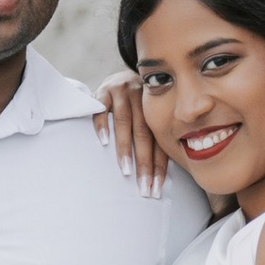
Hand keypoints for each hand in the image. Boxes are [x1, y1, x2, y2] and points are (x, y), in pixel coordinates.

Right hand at [92, 70, 172, 196]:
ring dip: (125, 149)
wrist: (121, 75)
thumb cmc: (138, 106)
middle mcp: (142, 99)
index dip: (158, 167)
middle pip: (144, 135)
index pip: (159, 143)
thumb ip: (155, 139)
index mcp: (157, 109)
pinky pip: (102, 108)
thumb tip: (161, 178)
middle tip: (143, 187)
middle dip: (144, 164)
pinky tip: (104, 142)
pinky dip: (103, 125)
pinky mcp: (104, 90)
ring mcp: (123, 93)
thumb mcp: (149, 117)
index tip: (156, 190)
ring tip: (126, 171)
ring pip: (125, 123)